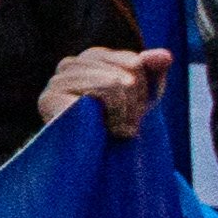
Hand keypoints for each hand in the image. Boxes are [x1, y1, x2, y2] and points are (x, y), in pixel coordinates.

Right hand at [38, 44, 172, 141]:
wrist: (95, 161)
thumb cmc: (118, 124)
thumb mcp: (143, 94)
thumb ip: (153, 70)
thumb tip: (165, 55)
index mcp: (89, 58)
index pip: (133, 61)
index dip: (143, 87)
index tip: (133, 109)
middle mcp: (69, 64)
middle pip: (130, 67)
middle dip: (136, 99)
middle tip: (126, 124)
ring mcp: (57, 80)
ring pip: (117, 81)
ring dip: (126, 112)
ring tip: (117, 130)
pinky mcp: (52, 97)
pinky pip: (104, 91)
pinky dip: (116, 114)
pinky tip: (108, 129)